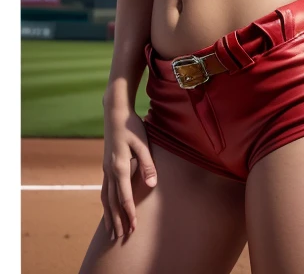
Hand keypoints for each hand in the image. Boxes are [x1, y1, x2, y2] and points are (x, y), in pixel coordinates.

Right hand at [101, 105, 157, 239]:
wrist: (115, 113)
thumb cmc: (131, 126)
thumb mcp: (143, 143)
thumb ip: (147, 164)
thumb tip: (152, 183)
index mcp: (119, 166)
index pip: (124, 196)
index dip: (130, 212)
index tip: (134, 227)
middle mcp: (110, 171)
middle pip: (112, 201)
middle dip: (118, 220)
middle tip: (122, 237)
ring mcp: (106, 169)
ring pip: (105, 197)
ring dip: (109, 215)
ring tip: (111, 230)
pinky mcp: (106, 166)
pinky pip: (104, 190)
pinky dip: (106, 203)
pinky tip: (108, 209)